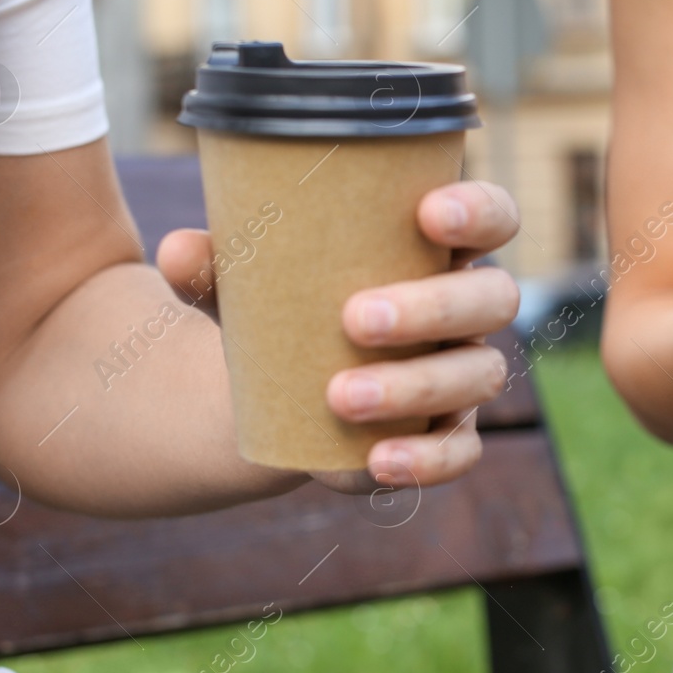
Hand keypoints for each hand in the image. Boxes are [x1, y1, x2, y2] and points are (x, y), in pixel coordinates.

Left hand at [158, 181, 520, 490]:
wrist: (272, 390)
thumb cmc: (279, 306)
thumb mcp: (244, 283)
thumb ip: (216, 264)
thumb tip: (179, 249)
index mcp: (438, 250)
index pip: (493, 218)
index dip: (480, 212)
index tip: (427, 214)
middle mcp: (466, 311)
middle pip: (493, 300)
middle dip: (433, 308)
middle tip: (355, 319)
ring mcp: (463, 375)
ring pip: (477, 376)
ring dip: (416, 386)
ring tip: (339, 396)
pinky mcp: (446, 437)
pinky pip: (460, 453)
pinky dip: (424, 460)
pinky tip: (373, 460)